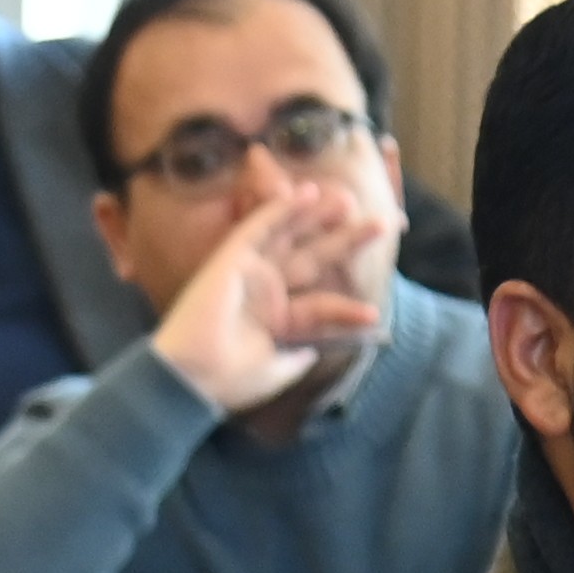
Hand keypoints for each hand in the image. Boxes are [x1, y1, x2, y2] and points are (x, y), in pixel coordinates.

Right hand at [148, 164, 387, 417]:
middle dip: (345, 242)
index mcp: (275, 321)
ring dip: (317, 216)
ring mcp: (248, 273)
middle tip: (381, 225)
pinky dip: (280, 209)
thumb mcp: (276, 372)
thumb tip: (314, 350)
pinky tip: (305, 192)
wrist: (192, 376)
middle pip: (313, 260)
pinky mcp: (231, 259)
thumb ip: (296, 358)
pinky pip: (259, 227)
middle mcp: (265, 292)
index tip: (373, 316)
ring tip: (347, 200)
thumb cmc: (229, 380)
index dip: (346, 310)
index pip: (320, 307)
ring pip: (289, 237)